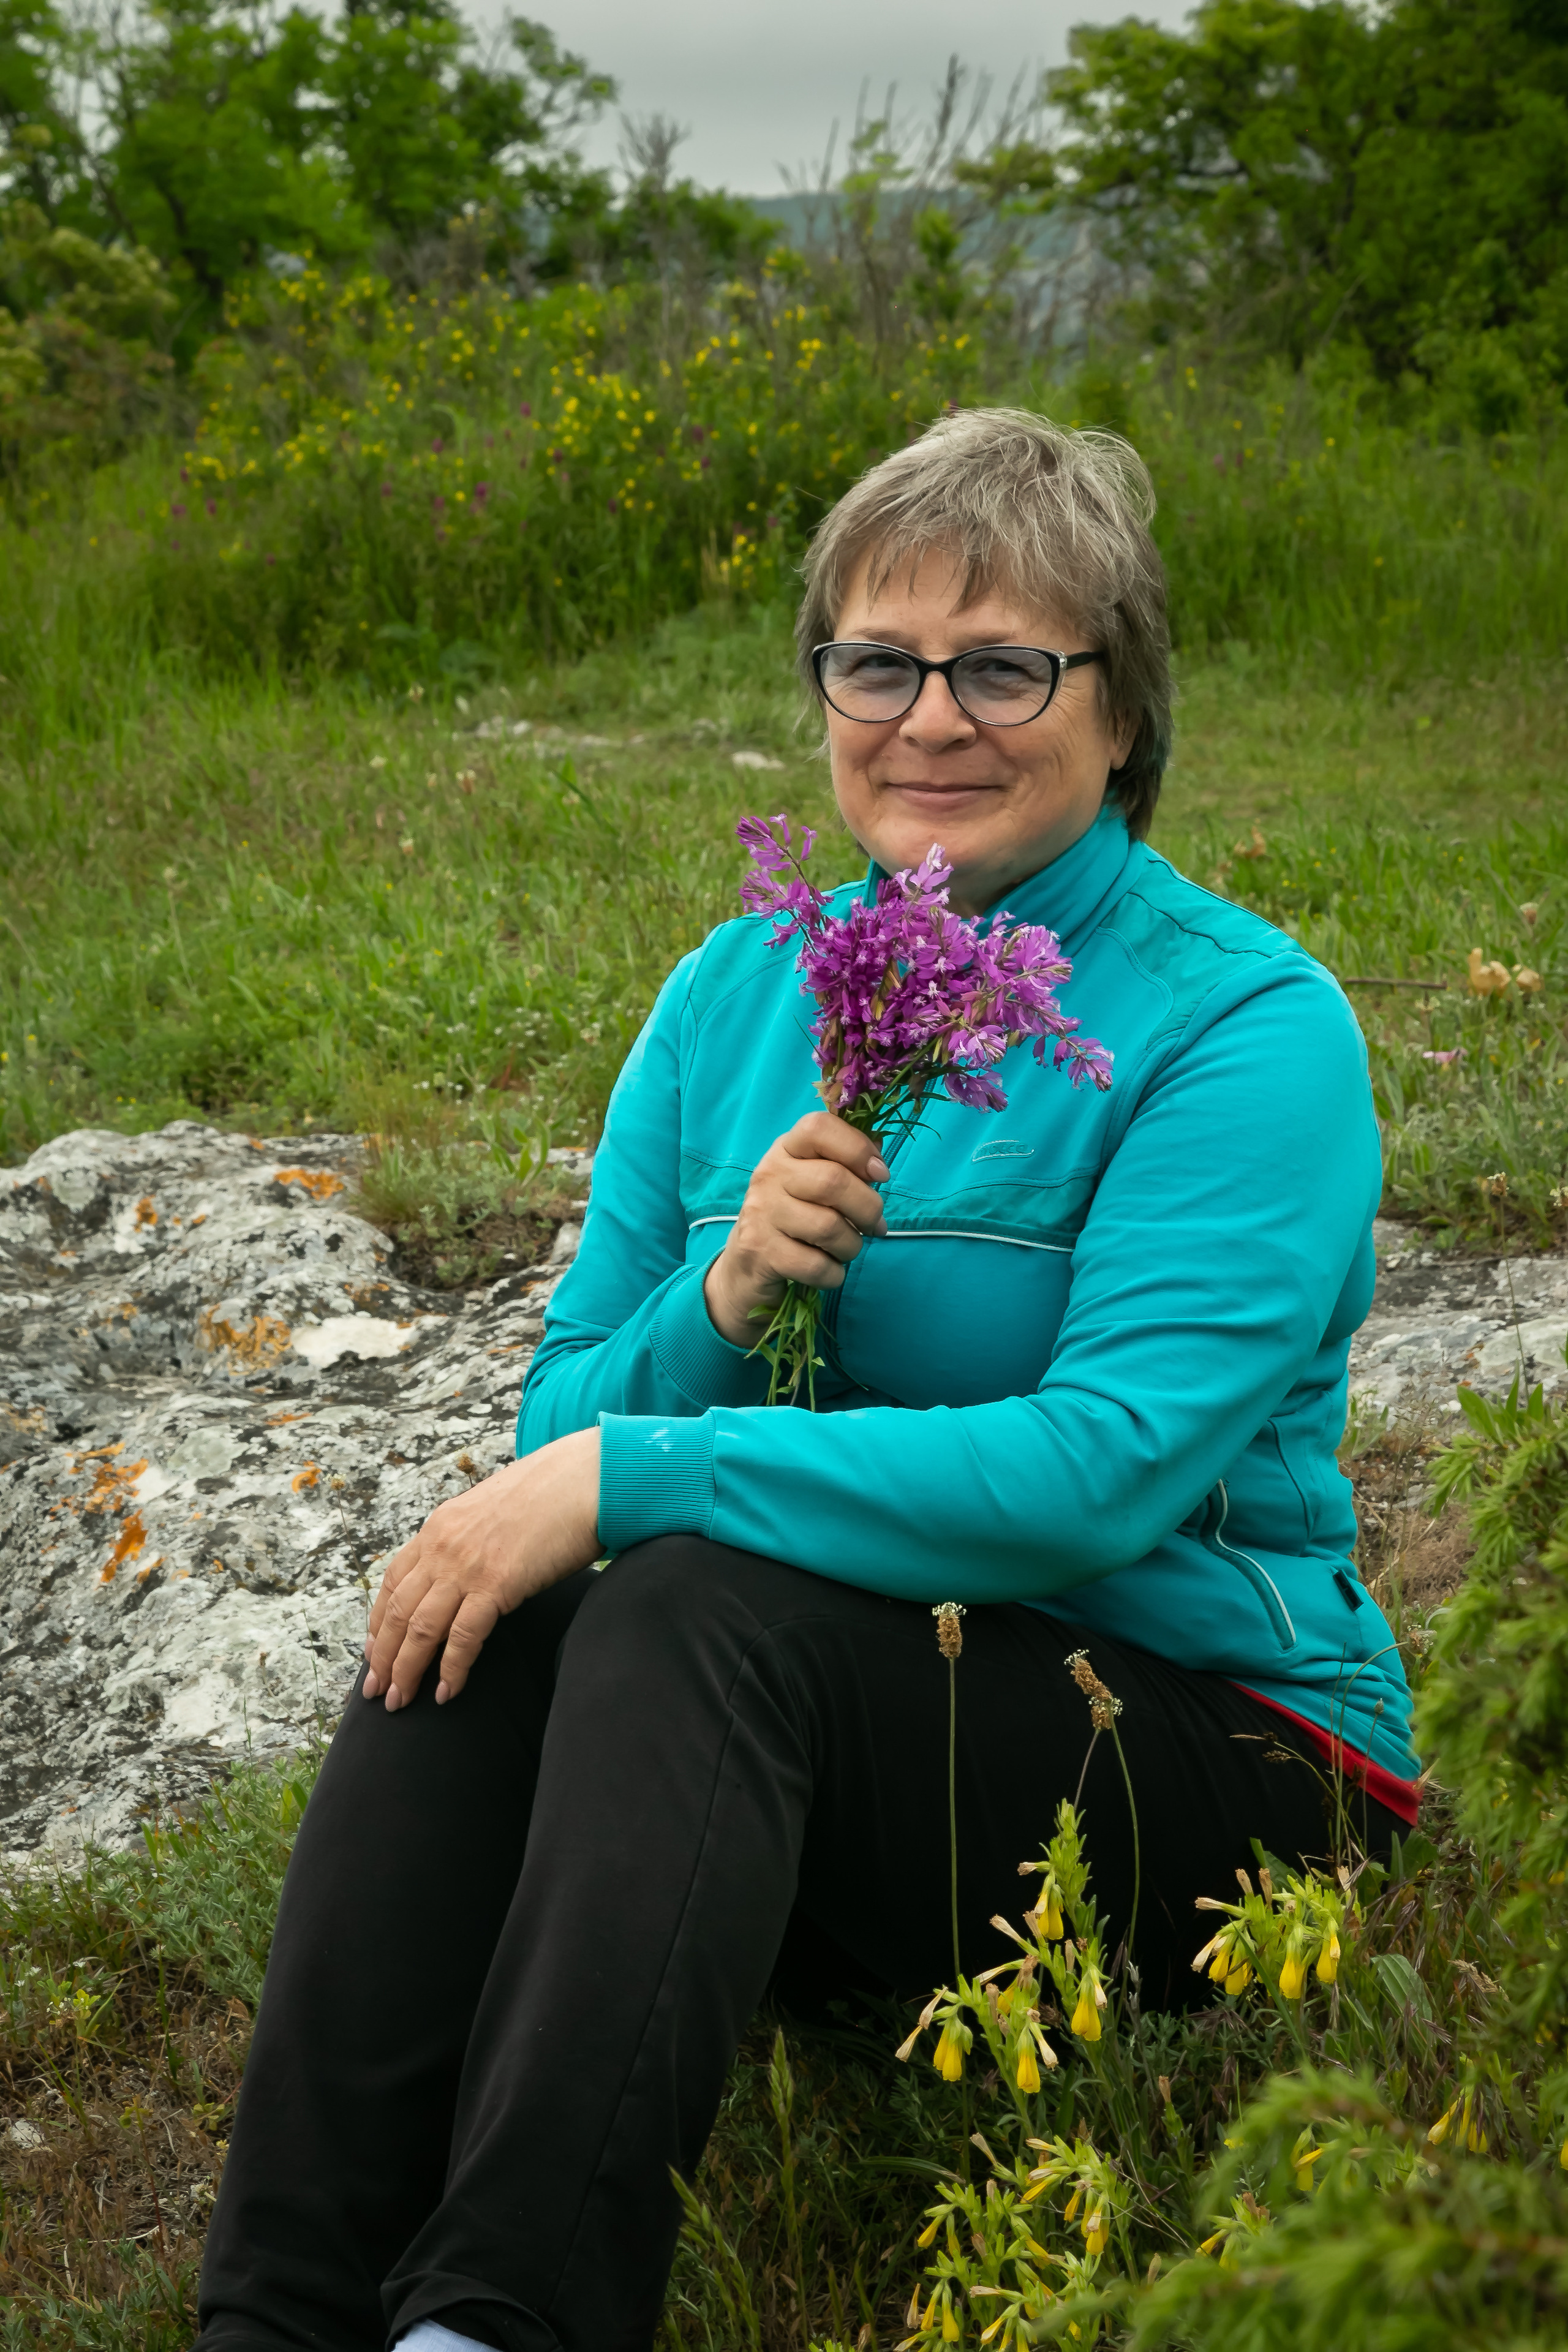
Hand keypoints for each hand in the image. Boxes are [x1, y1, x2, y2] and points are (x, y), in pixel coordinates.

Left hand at [362, 1427, 600, 1710]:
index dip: (378, 1623)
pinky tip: (447, 1692)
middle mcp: (443, 1546)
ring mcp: (467, 1565)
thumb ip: (469, 1541)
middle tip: (374, 1692)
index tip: (373, 1654)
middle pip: (398, 1611)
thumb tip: (465, 1573)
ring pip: (421, 1628)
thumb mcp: (491, 1512)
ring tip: (399, 1701)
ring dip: (406, 1670)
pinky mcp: (497, 1583)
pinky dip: (453, 1668)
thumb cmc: (550, 1496)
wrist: (585, 1479)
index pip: (392, 1582)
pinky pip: (463, 1636)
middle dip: (383, 1658)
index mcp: (439, 1527)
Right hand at [703, 1112, 889, 1348]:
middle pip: (833, 1181)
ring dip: (852, 1245)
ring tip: (847, 1248)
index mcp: (786, 1149)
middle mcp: (769, 1174)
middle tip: (875, 1224)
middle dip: (868, 1208)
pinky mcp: (761, 1251)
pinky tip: (829, 1270)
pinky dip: (834, 1274)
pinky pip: (816, 1265)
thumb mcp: (814, 1183)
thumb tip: (879, 1163)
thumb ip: (847, 1167)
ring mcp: (762, 1212)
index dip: (857, 1148)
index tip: (879, 1174)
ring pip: (829, 1227)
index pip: (819, 1128)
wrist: (746, 1265)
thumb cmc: (794, 1218)